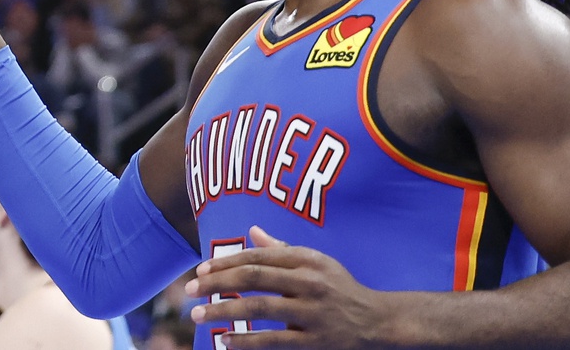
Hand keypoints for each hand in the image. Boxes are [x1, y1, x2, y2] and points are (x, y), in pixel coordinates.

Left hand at [187, 228, 407, 346]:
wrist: (380, 321)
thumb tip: (251, 231)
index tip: (200, 270)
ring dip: (224, 311)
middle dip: (216, 284)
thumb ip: (282, 249)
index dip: (224, 263)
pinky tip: (226, 342)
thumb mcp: (318, 262)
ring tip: (198, 315)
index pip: (256, 257)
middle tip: (189, 290)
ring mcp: (313, 313)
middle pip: (253, 279)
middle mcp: (309, 283)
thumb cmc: (341, 288)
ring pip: (260, 309)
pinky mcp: (317, 341)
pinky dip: (248, 342)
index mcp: (306, 260)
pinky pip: (275, 342)